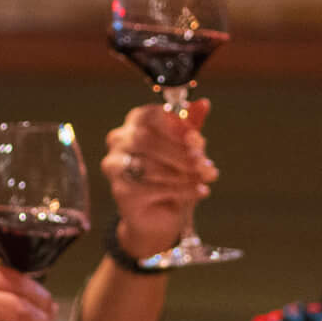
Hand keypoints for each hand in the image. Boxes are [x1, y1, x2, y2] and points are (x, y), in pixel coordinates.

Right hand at [104, 100, 215, 258]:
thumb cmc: (174, 176)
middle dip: (181, 153)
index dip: (176, 126)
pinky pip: (153, 189)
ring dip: (183, 173)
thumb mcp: (188, 151)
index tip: (196, 138)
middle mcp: (119, 140)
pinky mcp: (121, 192)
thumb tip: (204, 104)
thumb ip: (192, 130)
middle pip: (147, 140)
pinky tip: (199, 192)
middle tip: (205, 164)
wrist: (160, 216)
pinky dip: (182, 190)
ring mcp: (115, 166)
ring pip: (150, 166)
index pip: (151, 115)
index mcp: (136, 123)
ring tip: (205, 179)